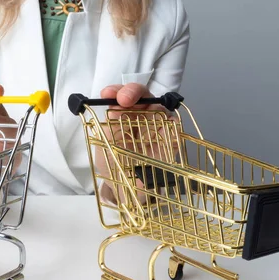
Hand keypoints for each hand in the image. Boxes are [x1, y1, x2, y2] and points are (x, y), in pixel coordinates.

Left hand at [96, 83, 178, 202]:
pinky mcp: (170, 140)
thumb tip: (113, 108)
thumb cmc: (114, 164)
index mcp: (123, 114)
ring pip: (159, 107)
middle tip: (124, 99)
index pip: (121, 95)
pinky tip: (159, 134)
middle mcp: (141, 116)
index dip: (116, 90)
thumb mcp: (105, 145)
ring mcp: (157, 126)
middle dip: (133, 92)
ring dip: (149, 111)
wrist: (127, 189)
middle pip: (143, 94)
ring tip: (140, 129)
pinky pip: (173, 127)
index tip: (107, 94)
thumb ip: (108, 127)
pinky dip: (167, 127)